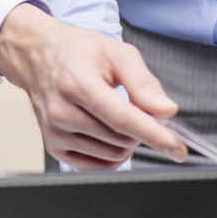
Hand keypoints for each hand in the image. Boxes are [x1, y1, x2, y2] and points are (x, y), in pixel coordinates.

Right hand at [0, 5, 183, 168]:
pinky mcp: (54, 148)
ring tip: (117, 115)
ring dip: (126, 141)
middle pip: (121, 140)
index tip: (177, 149)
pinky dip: (112, 153)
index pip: (122, 119)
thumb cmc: (78, 53)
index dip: (154, 135)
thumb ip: (144, 82)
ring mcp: (55, 133)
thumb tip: (166, 111)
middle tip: (138, 108)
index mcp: (78, 84)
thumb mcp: (117, 53)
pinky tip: (107, 131)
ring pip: (113, 155)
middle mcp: (61, 112)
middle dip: (141, 129)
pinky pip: (98, 165)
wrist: (39, 57)